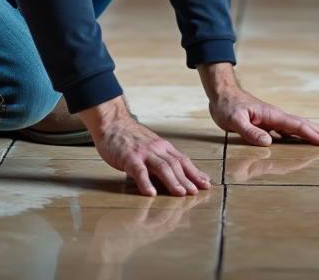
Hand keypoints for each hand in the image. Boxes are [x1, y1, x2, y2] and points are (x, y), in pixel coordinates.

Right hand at [78, 96, 212, 196]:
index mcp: (163, 147)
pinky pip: (139, 171)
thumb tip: (175, 178)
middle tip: (196, 193)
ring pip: (162, 167)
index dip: (195, 173)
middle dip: (187, 179)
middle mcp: (157, 149)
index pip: (183, 160)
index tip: (206, 184)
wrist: (112, 123)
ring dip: (172, 181)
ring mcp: (143, 153)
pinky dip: (146, 182)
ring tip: (180, 194)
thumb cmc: (130, 139)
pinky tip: (150, 193)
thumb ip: (161, 160)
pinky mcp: (129, 157)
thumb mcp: (151, 147)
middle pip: (175, 165)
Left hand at [198, 62, 318, 146]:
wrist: (221, 94)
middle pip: (302, 124)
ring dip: (311, 133)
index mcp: (271, 115)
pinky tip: (299, 141)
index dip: (312, 134)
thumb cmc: (226, 107)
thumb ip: (250, 131)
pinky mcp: (266, 121)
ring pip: (295, 127)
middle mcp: (275, 116)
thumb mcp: (234, 120)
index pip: (296, 126)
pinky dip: (296, 135)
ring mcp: (271, 118)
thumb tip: (269, 142)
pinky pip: (286, 129)